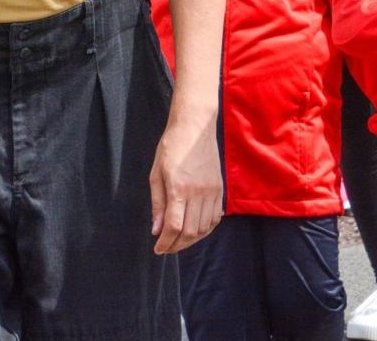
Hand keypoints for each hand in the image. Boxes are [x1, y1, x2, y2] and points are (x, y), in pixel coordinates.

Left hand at [149, 113, 223, 253]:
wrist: (195, 127)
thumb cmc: (171, 147)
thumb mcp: (156, 174)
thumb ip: (157, 203)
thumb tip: (156, 230)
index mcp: (179, 188)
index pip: (174, 226)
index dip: (166, 243)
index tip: (158, 249)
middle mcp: (199, 192)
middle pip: (190, 232)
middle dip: (177, 245)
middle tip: (166, 248)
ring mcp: (212, 191)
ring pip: (204, 228)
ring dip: (191, 240)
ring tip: (179, 240)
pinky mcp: (220, 189)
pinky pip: (215, 218)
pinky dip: (205, 229)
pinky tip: (195, 229)